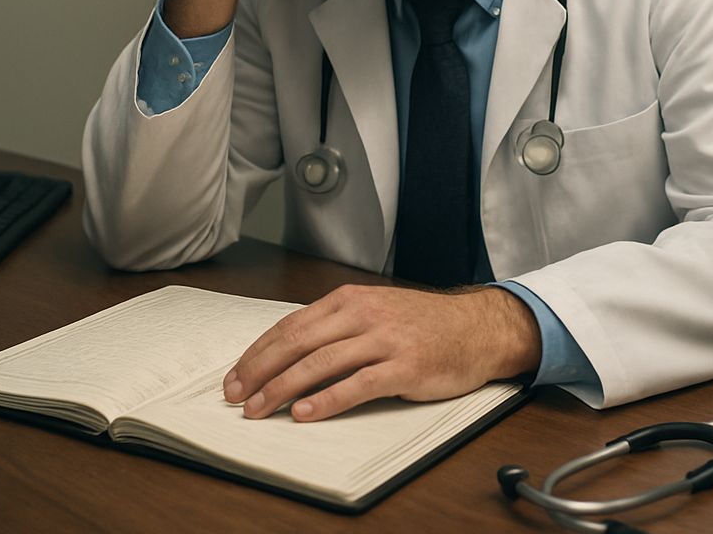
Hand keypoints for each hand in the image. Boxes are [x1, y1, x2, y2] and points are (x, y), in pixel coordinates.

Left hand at [222, 284, 541, 421]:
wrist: (476, 328)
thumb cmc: (422, 323)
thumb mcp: (374, 311)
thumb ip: (334, 327)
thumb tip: (286, 353)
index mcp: (349, 299)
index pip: (290, 326)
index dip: (257, 353)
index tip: (236, 377)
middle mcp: (363, 314)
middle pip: (297, 344)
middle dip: (260, 372)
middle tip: (236, 397)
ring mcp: (384, 340)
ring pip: (320, 364)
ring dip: (283, 389)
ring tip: (259, 409)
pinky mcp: (404, 366)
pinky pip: (357, 385)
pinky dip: (326, 400)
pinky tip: (305, 413)